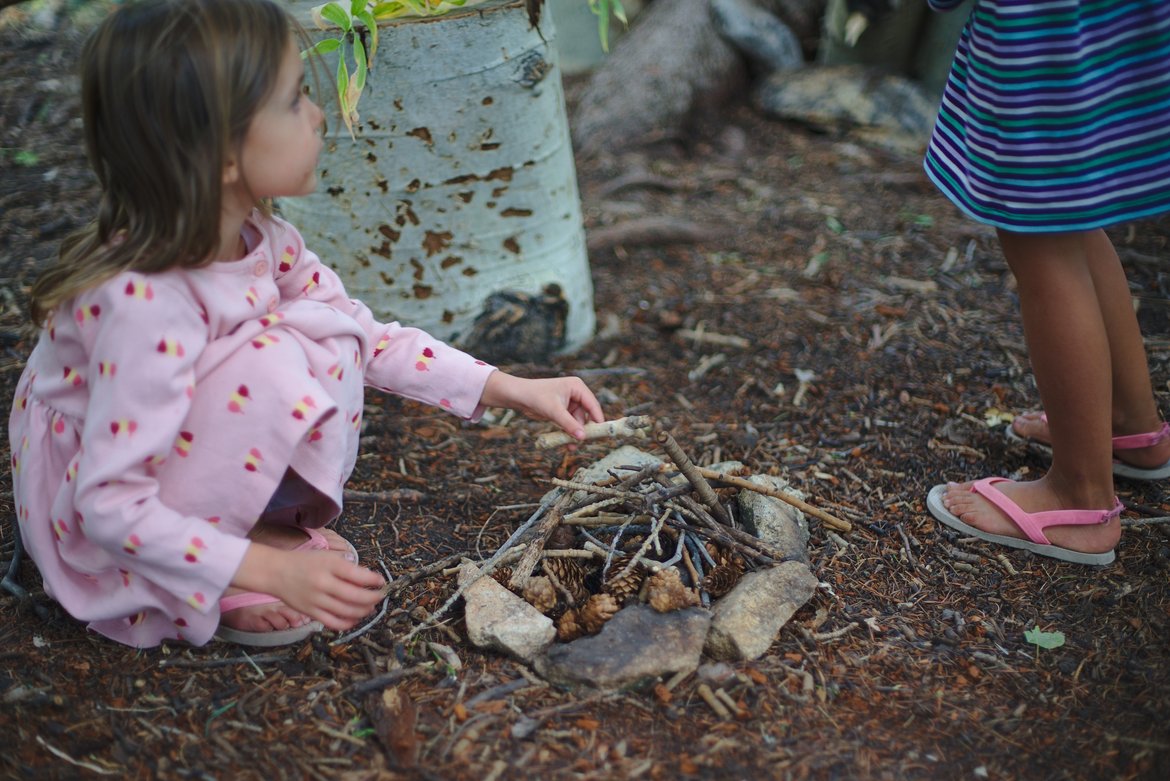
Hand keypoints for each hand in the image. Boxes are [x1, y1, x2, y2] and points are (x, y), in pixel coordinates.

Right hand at [232, 543, 385, 630]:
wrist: (276, 572)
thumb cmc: (305, 562)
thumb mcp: (327, 557)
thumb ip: (346, 568)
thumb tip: (368, 579)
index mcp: (330, 565)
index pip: (359, 575)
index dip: (374, 580)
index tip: (381, 582)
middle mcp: (324, 583)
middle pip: (356, 597)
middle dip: (373, 598)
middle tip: (380, 596)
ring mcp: (317, 600)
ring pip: (348, 611)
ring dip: (364, 611)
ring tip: (370, 608)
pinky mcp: (311, 612)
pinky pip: (334, 622)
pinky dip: (348, 623)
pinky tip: (355, 618)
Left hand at [479, 372, 604, 440]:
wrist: (518, 396)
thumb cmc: (536, 397)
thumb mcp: (554, 411)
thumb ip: (569, 424)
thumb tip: (583, 437)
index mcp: (577, 387)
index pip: (592, 404)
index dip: (597, 418)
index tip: (602, 433)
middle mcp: (575, 394)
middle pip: (586, 415)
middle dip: (583, 430)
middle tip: (583, 443)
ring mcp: (569, 404)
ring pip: (577, 422)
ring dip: (574, 434)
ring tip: (570, 447)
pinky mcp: (562, 412)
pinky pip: (569, 425)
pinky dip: (568, 433)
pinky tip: (566, 444)